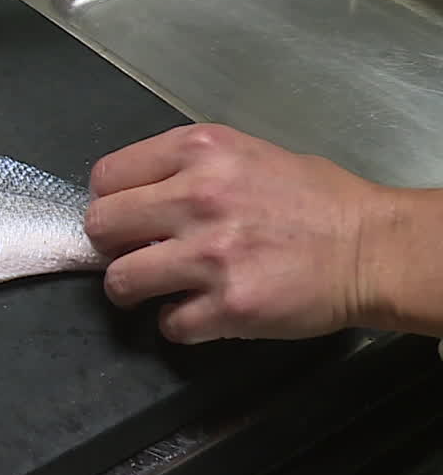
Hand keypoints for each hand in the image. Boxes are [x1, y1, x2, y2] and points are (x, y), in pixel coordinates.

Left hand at [85, 123, 381, 344]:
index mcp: (199, 150)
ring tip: (159, 289)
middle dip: (111, 246)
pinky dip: (178, 324)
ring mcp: (211, 254)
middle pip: (100, 226)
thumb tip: (136, 200)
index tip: (127, 217)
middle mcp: (197, 197)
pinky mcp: (229, 304)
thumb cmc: (313, 199)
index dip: (111, 200)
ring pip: (120, 281)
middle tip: (135, 254)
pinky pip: (169, 324)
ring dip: (133, 290)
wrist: (373, 247)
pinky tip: (200, 312)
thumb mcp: (244, 154)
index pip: (106, 175)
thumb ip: (186, 171)